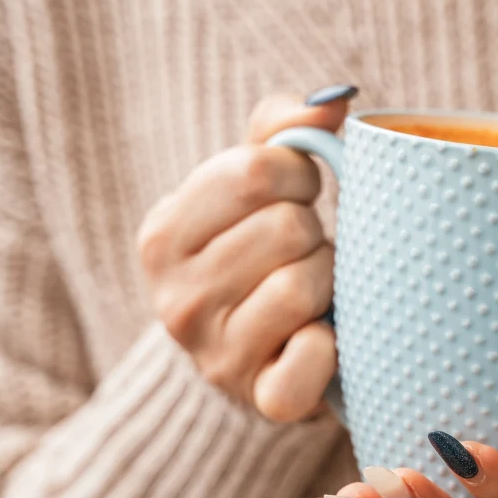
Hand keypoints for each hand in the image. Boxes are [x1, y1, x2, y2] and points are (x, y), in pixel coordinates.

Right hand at [137, 88, 355, 420]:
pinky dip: (329, 346)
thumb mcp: (254, 185)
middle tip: (302, 252)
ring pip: (303, 285)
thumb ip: (284, 129)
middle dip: (313, 232)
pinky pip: (311, 360)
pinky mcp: (259, 399)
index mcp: (163, 235)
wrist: (257, 357)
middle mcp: (174, 298)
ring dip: (328, 281)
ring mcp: (214, 356)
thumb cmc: (260, 251)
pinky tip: (320, 337)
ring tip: (313, 290)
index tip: (296, 195)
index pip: (255, 171)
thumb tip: (335, 98)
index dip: (299, 174)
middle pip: (287, 228)